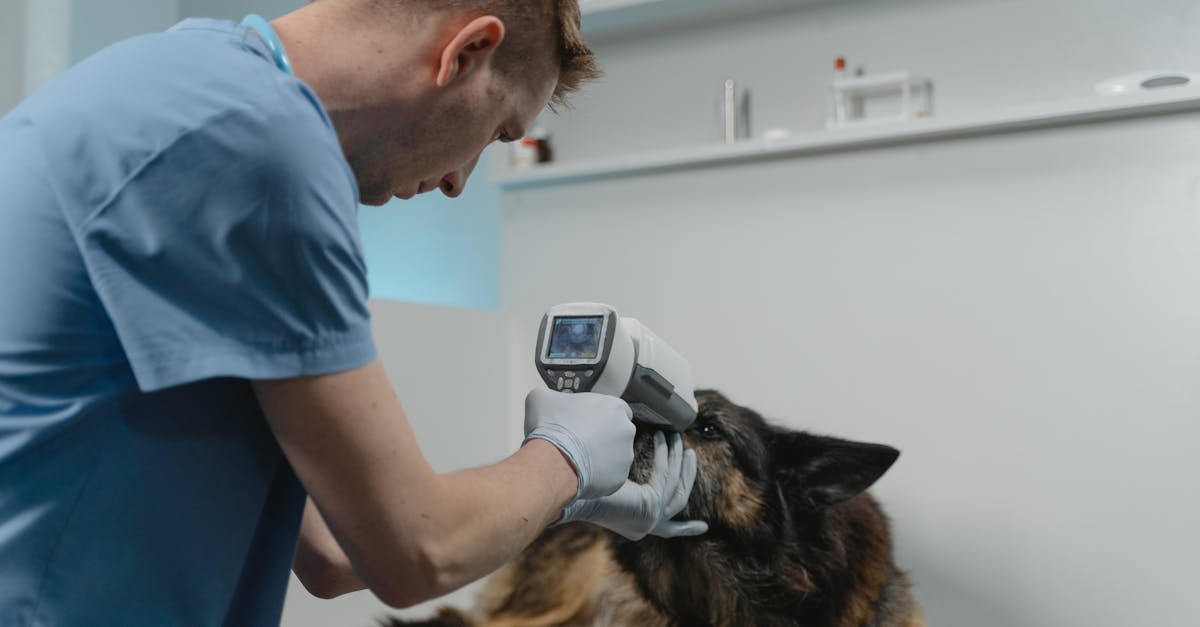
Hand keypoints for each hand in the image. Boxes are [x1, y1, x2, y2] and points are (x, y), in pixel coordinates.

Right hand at [523, 387, 634, 500]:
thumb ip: (552, 397)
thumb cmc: (550, 426)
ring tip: (579, 461)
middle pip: (617, 432)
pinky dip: (598, 476)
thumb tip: (549, 402)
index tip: (585, 422)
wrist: (552, 460)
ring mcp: (625, 455)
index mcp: (613, 406)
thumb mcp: (540, 399)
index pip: (615, 409)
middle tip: (581, 442)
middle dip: (603, 437)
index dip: (599, 416)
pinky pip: (610, 476)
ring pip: (616, 456)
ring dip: (601, 457)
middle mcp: (626, 429)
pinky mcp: (620, 477)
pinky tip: (580, 473)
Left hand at [559, 431, 708, 540]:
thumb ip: (626, 479)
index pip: (668, 531)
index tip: (703, 528)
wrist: (566, 489)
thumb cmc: (579, 482)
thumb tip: (626, 449)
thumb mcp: (611, 481)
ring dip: (679, 461)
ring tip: (677, 437)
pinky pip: (665, 477)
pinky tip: (662, 437)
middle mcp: (644, 526)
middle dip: (688, 477)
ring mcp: (648, 519)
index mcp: (634, 524)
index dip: (686, 529)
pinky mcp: (649, 507)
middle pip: (678, 501)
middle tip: (691, 453)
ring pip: (676, 487)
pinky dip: (666, 455)